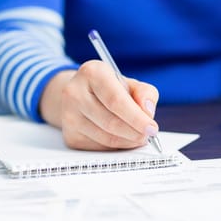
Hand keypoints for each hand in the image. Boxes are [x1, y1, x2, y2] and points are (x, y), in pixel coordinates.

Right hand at [39, 60, 158, 149]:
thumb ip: (146, 94)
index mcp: (92, 73)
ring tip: (139, 136)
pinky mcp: (70, 135)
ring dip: (128, 141)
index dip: (136, 117)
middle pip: (111, 122)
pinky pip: (100, 147)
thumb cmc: (111, 88)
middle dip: (135, 132)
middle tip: (149, 135)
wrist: (81, 95)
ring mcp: (68, 116)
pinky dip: (117, 147)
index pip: (116, 100)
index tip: (152, 128)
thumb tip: (148, 112)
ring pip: (106, 138)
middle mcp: (75, 93)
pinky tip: (123, 138)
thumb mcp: (131, 83)